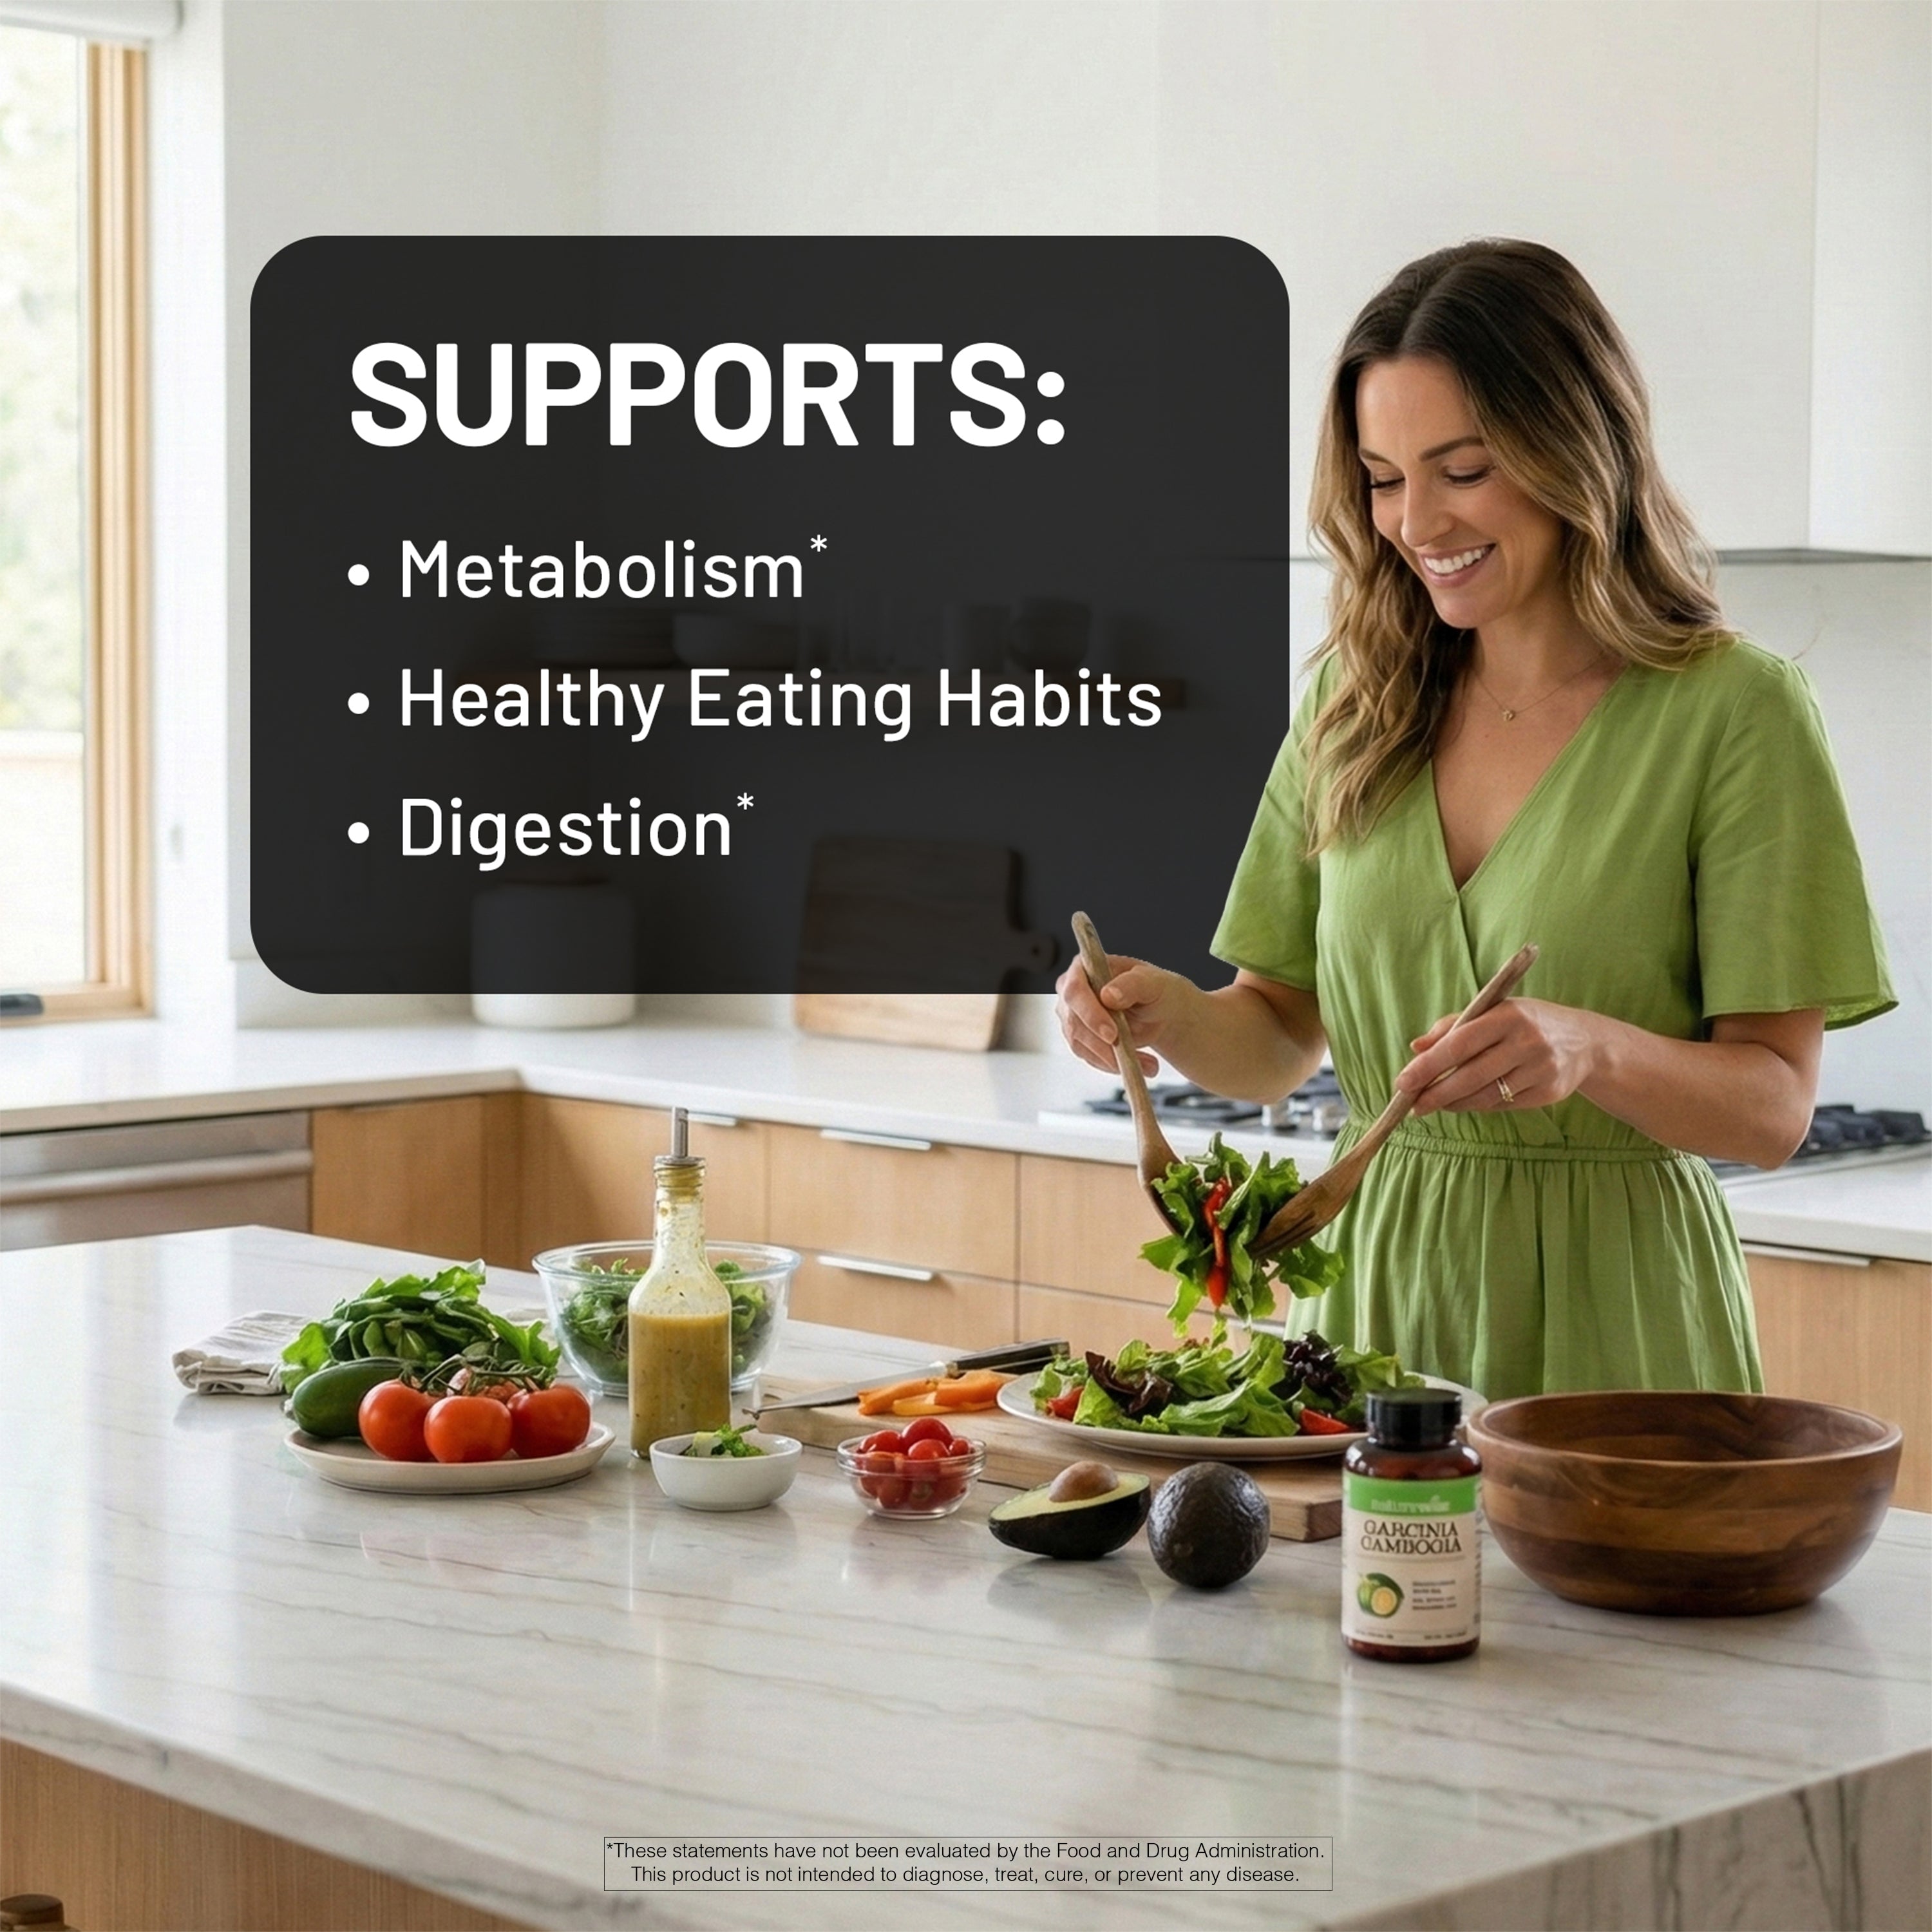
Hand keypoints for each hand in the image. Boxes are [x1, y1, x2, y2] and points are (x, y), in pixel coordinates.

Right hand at [1055, 952, 1190, 1075]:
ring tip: (1146, 1063)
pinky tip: (1136, 1063)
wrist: (1158, 1012)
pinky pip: (1089, 1056)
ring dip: (1112, 1057)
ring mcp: (1072, 1016)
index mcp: (1084, 967)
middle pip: (1073, 1021)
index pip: (1074, 990)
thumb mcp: (1152, 983)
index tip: (1111, 1033)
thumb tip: (1109, 995)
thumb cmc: (1154, 989)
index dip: (1090, 1013)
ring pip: (1080, 1043)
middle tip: (1129, 1052)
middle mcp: (1072, 991)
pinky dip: (1112, 1063)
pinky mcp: (1079, 1038)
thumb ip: (1132, 984)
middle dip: (1101, 1042)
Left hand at [1395, 998, 1602, 1114]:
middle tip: (1411, 1105)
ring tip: (1432, 1104)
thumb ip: (1453, 1027)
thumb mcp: (1494, 1012)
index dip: (1429, 1065)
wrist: (1585, 1042)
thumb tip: (1416, 1047)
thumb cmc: (1527, 1022)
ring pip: (1485, 1095)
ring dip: (1453, 1103)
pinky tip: (1463, 1103)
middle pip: (1470, 1075)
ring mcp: (1540, 1069)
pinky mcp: (1549, 1092)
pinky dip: (1478, 1105)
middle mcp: (1527, 1041)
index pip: (1460, 1043)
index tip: (1403, 1082)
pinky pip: (1502, 1104)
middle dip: (1435, 1093)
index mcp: (1508, 1015)